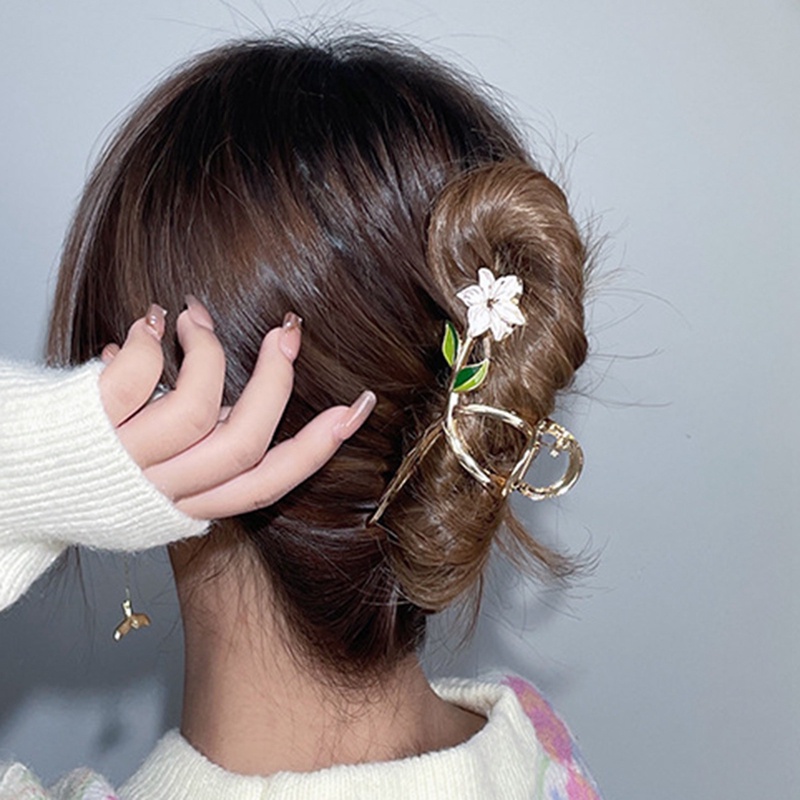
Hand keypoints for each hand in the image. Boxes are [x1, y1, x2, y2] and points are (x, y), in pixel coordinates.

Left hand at [98, 296, 375, 519]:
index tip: (358, 406)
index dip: (319, 446)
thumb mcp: (151, 474)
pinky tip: (146, 323)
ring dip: (206, 350)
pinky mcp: (89, 432)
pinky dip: (149, 341)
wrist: (7, 487)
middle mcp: (162, 491)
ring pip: (199, 408)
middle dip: (276, 381)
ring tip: (191, 318)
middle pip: (245, 442)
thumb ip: (196, 442)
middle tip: (288, 333)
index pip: (269, 481)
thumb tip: (228, 386)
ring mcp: (124, 463)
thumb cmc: (81, 470)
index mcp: (187, 504)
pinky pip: (139, 379)